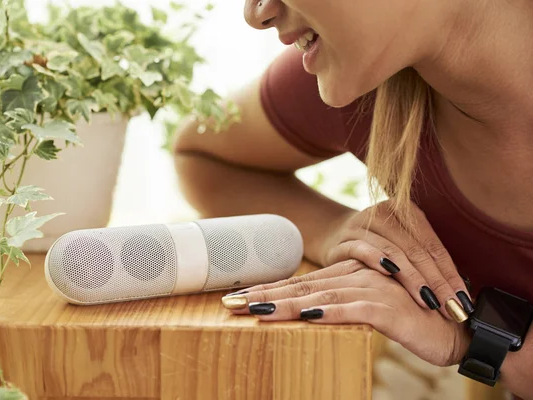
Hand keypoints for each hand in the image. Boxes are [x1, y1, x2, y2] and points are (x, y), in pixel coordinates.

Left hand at [222, 260, 470, 366]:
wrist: (454, 326)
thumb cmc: (410, 319)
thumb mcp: (369, 309)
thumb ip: (342, 303)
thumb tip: (307, 310)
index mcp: (349, 276)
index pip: (301, 283)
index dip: (269, 289)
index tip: (238, 297)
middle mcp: (356, 277)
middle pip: (302, 286)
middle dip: (265, 295)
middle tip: (232, 303)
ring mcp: (372, 290)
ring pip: (320, 296)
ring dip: (286, 304)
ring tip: (255, 310)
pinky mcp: (388, 308)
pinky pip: (353, 310)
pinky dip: (329, 312)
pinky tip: (306, 315)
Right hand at [320, 200, 473, 321]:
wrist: (332, 237)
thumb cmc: (377, 249)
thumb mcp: (402, 248)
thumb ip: (425, 261)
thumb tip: (460, 295)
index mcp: (406, 211)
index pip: (434, 247)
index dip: (450, 275)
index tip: (463, 302)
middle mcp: (385, 213)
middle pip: (417, 250)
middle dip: (437, 282)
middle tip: (452, 308)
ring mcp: (363, 224)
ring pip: (394, 251)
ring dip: (413, 279)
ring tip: (429, 302)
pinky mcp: (343, 239)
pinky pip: (363, 251)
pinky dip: (379, 263)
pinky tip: (392, 279)